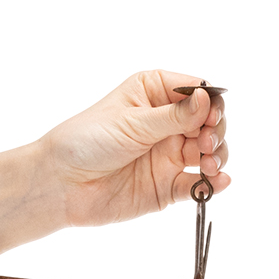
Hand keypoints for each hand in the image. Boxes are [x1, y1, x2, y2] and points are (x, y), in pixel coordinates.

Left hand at [0, 70, 229, 270]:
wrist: (61, 183)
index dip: (211, 102)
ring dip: (217, 157)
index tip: (211, 115)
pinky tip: (217, 182)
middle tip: (207, 142)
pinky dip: (211, 184)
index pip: (198, 91)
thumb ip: (173, 116)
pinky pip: (196, 184)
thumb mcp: (131, 121)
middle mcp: (166, 123)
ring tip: (209, 163)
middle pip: (209, 123)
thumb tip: (209, 100)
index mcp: (156, 93)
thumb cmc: (86, 140)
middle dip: (215, 131)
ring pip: (208, 153)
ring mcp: (169, 156)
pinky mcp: (166, 187)